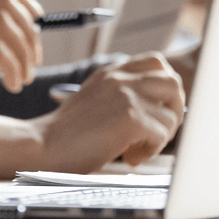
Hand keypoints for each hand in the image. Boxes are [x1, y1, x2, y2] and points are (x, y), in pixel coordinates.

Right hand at [33, 52, 185, 170]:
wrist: (44, 145)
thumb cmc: (68, 133)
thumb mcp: (95, 101)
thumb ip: (121, 95)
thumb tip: (161, 108)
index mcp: (110, 72)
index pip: (156, 62)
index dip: (164, 88)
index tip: (153, 111)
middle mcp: (119, 78)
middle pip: (173, 82)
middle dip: (174, 110)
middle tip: (155, 131)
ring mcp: (126, 96)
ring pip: (172, 114)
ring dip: (161, 136)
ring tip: (137, 147)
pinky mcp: (130, 118)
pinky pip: (163, 135)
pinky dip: (151, 151)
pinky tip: (129, 156)